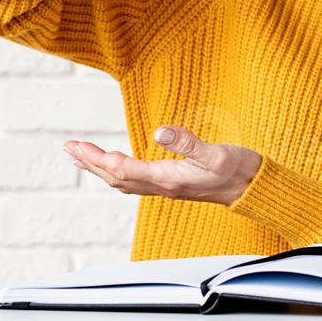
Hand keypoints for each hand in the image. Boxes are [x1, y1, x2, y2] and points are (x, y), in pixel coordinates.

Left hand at [63, 126, 262, 205]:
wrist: (254, 189)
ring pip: (122, 181)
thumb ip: (188, 143)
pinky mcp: (171, 184)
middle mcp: (163, 186)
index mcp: (169, 179)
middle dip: (91, 162)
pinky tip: (112, 165)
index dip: (100, 159)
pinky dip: (115, 172)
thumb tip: (160, 131)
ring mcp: (166, 188)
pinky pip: (134, 181)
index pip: (124, 170)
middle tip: (68, 147)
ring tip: (79, 157)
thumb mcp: (217, 152)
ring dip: (99, 168)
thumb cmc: (239, 170)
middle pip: (116, 178)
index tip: (79, 146)